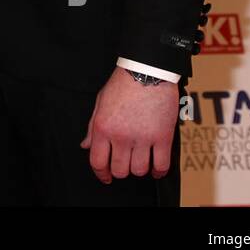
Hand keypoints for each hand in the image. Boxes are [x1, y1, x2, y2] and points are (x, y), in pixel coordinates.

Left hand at [81, 67, 179, 182]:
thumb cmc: (122, 84)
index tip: (105, 177)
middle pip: (119, 170)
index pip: (97, 161)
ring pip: (139, 170)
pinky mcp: (162, 137)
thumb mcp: (100, 102)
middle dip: (121, 171)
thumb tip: (86, 146)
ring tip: (140, 161)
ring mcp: (142, 138)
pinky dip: (158, 171)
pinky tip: (156, 167)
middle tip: (124, 164)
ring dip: (139, 169)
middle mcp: (121, 136)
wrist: (147, 71)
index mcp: (102, 127)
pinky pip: (161, 165)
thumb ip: (92, 127)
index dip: (101, 174)